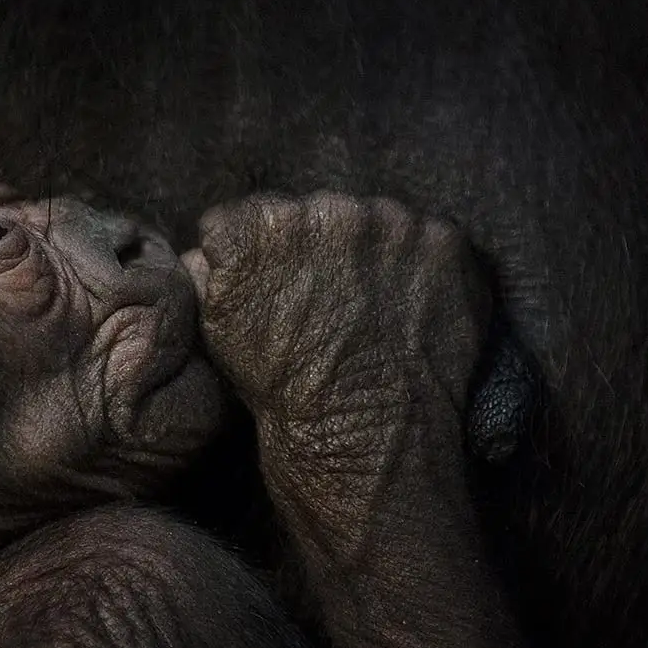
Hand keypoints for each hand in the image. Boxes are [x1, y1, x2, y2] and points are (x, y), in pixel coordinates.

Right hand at [183, 193, 489, 481]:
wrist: (363, 439)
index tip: (274, 289)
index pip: (250, 216)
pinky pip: (428, 239)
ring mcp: (389, 221)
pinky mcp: (442, 241)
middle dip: (317, 248)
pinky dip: (422, 269)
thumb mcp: (214, 331)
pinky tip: (409, 309)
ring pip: (373, 221)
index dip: (261, 256)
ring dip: (372, 253)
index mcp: (256, 225)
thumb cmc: (283, 393)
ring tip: (371, 310)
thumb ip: (206, 271)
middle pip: (315, 213)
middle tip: (326, 302)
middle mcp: (323, 208)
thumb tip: (204, 248)